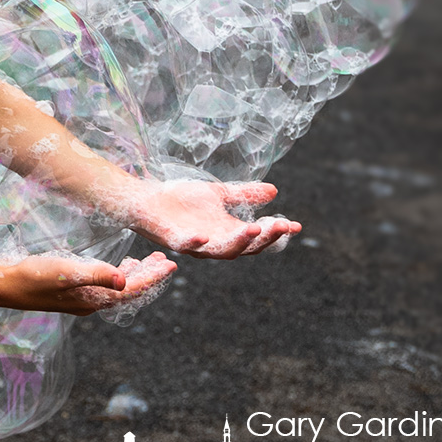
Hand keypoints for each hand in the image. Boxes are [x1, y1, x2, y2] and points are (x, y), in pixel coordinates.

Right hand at [0, 251, 174, 315]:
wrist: (2, 285)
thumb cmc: (32, 276)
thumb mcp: (65, 272)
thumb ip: (95, 275)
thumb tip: (125, 280)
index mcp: (93, 300)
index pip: (132, 290)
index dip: (153, 277)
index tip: (171, 264)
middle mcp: (90, 304)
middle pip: (128, 292)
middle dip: (148, 276)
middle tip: (166, 261)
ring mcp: (80, 299)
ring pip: (116, 289)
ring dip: (134, 274)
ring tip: (149, 261)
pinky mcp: (70, 291)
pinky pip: (103, 285)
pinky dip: (116, 275)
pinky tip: (117, 266)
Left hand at [116, 178, 298, 257]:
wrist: (145, 199)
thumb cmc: (180, 199)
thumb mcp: (218, 194)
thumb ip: (244, 195)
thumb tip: (275, 190)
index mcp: (227, 233)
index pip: (257, 238)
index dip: (276, 234)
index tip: (296, 225)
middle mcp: (214, 243)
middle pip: (245, 248)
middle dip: (265, 238)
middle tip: (281, 226)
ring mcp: (194, 244)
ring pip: (221, 251)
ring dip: (239, 241)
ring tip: (255, 227)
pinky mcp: (172, 239)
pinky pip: (185, 246)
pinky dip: (195, 242)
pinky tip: (205, 234)